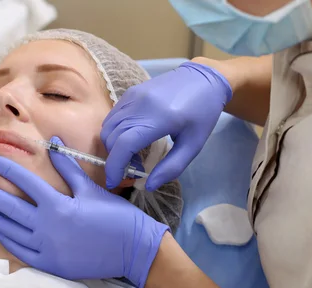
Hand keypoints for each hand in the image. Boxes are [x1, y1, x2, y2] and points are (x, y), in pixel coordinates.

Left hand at [0, 137, 168, 287]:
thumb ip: (68, 168)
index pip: (24, 182)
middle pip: (9, 208)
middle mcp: (47, 227)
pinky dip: (9, 241)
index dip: (6, 168)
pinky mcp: (51, 265)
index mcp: (57, 205)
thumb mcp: (91, 189)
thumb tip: (53, 142)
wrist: (134, 251)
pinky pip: (22, 253)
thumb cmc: (116, 217)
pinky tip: (0, 233)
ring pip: (11, 231)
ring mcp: (47, 248)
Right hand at [101, 61, 231, 190]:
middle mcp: (140, 105)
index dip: (115, 166)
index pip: (124, 145)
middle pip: (112, 138)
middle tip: (133, 169)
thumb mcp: (193, 145)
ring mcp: (132, 96)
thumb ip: (171, 167)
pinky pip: (112, 117)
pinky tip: (131, 138)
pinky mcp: (130, 93)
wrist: (204, 78)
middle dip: (115, 160)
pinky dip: (114, 133)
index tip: (115, 182)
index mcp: (159, 119)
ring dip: (114, 146)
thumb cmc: (202, 114)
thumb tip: (148, 185)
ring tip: (133, 155)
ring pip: (108, 128)